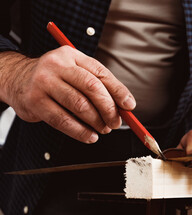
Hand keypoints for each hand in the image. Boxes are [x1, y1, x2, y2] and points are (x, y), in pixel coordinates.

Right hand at [0, 47, 135, 142]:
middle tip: (116, 122)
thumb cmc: (54, 78)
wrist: (17, 79)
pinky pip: (63, 120)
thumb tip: (123, 106)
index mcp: (73, 56)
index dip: (119, 91)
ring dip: (96, 122)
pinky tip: (90, 136)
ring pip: (79, 105)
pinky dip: (80, 132)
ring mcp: (44, 82)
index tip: (129, 105)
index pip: (102, 73)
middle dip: (109, 108)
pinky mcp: (34, 101)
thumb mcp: (75, 72)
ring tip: (104, 129)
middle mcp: (58, 65)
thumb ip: (98, 85)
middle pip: (92, 87)